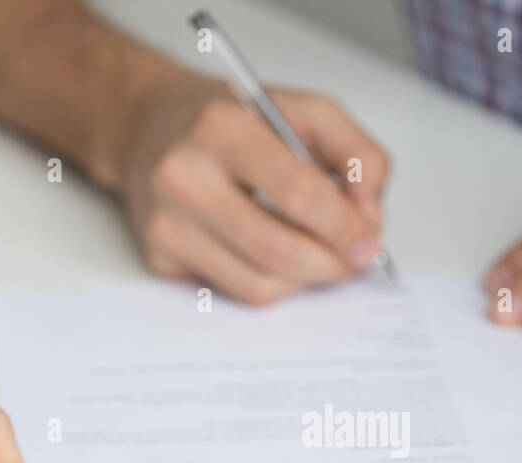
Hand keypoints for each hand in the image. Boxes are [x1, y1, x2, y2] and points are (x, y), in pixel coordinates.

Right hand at [120, 75, 388, 304]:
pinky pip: (237, 292)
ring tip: (322, 256)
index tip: (369, 241)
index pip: (297, 194)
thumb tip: (370, 216)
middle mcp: (183, 176)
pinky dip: (274, 283)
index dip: (344, 226)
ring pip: (259, 284)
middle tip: (355, 260)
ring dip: (306, 280)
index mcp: (221, 127)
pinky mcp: (161, 259)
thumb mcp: (305, 111)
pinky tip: (280, 256)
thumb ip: (355, 154)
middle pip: (277, 250)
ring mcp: (166, 224)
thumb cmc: (234, 121)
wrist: (151, 129)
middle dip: (331, 264)